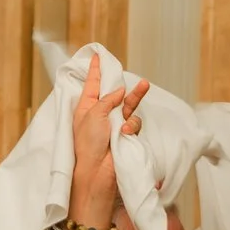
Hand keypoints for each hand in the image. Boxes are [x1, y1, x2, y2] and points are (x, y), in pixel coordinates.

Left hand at [68, 67, 146, 229]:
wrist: (97, 173)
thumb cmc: (88, 144)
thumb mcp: (93, 115)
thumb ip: (107, 100)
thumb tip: (119, 92)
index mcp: (86, 108)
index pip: (92, 84)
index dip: (95, 70)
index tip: (96, 56)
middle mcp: (101, 115)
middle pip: (115, 94)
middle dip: (125, 84)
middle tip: (137, 75)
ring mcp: (114, 126)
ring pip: (129, 107)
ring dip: (135, 99)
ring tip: (143, 86)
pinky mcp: (126, 136)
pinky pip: (134, 123)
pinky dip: (132, 125)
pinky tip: (126, 132)